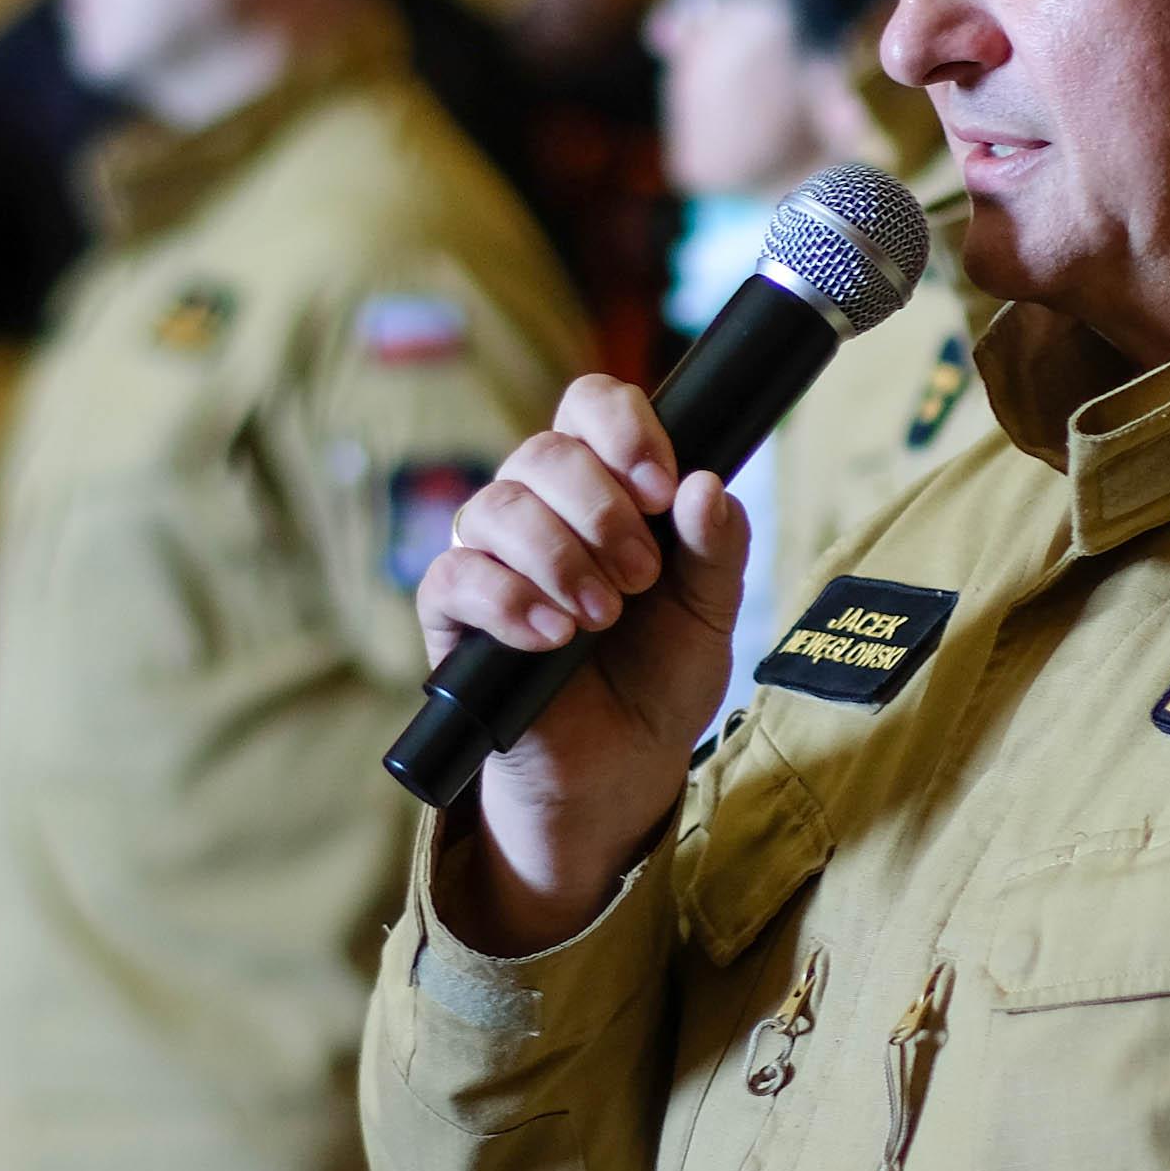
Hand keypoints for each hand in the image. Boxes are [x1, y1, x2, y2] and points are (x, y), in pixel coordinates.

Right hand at [412, 373, 748, 954]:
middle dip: (600, 511)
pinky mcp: (453, 615)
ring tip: (602, 617)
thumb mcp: (709, 611)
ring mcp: (489, 557)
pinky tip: (553, 638)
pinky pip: (455, 577)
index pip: (589, 405)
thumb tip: (706, 485)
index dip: (622, 428)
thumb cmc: (660, 673)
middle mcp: (537, 507)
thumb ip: (716, 548)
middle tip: (641, 578)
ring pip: (496, 507)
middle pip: (542, 452)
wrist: (623, 765)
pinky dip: (508, 603)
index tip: (662, 489)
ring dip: (559, 558)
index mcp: (601, 485)